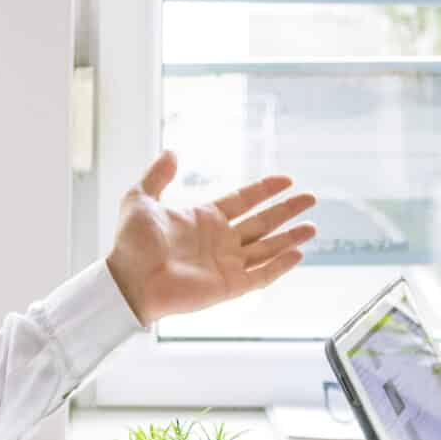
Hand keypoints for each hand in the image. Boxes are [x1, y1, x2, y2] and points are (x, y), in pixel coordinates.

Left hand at [103, 150, 316, 326]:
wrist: (127, 279)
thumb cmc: (130, 242)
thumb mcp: (140, 198)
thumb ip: (157, 175)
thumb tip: (172, 152)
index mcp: (204, 219)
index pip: (243, 201)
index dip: (265, 190)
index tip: (286, 180)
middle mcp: (220, 241)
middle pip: (262, 223)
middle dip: (287, 211)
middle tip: (310, 199)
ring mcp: (226, 264)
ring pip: (267, 248)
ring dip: (290, 237)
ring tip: (312, 226)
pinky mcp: (228, 287)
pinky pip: (261, 276)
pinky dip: (280, 266)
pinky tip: (298, 254)